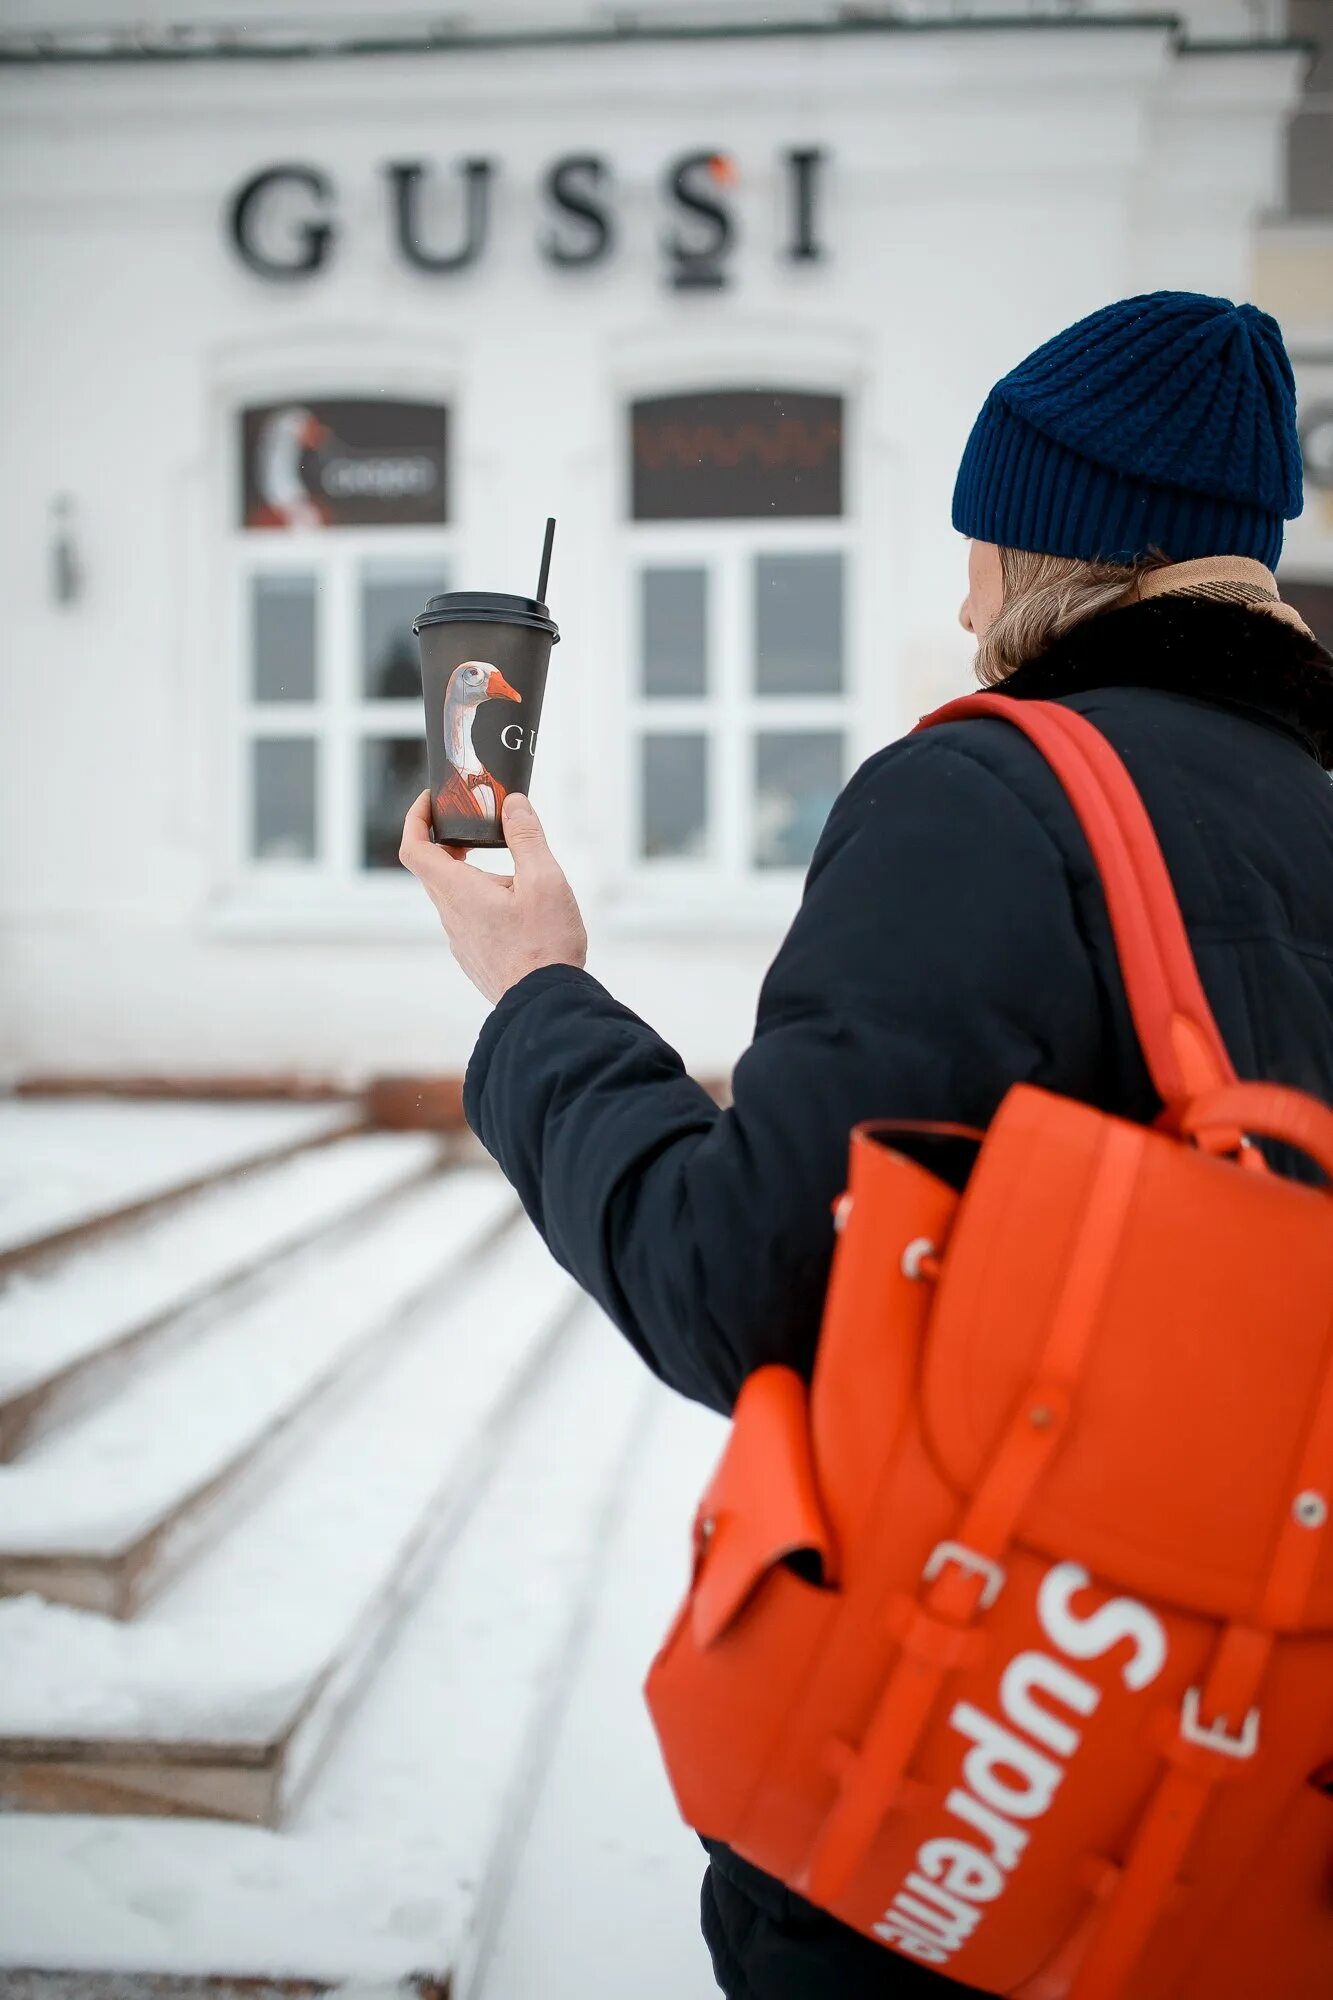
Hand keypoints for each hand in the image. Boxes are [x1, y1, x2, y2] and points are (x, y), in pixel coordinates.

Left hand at [399, 791, 587, 1004]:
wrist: (547, 1006)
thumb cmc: (545, 945)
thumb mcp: (544, 880)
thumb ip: (526, 837)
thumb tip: (513, 804)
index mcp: (458, 892)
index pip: (414, 848)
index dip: (416, 819)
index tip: (432, 802)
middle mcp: (450, 917)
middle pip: (433, 870)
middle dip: (449, 842)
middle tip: (476, 828)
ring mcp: (460, 941)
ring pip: (452, 897)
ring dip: (469, 874)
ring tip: (508, 869)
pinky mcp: (474, 958)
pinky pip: (467, 920)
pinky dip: (480, 901)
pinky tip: (515, 907)